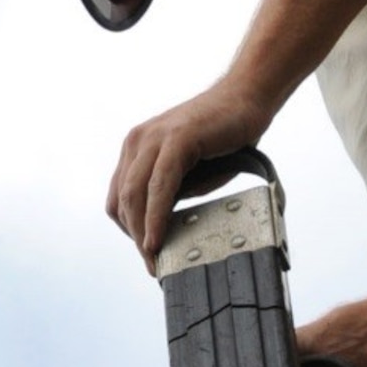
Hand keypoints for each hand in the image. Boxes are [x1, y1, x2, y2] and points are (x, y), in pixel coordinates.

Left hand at [107, 78, 274, 272]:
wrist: (246, 100)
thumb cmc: (223, 137)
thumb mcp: (191, 172)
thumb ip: (174, 194)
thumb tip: (167, 229)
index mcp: (137, 149)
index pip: (120, 198)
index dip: (130, 231)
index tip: (148, 255)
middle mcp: (138, 142)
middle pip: (123, 201)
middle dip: (135, 238)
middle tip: (152, 265)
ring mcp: (153, 138)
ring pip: (134, 196)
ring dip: (143, 233)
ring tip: (155, 258)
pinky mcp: (175, 139)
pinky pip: (158, 186)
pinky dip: (156, 216)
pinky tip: (159, 238)